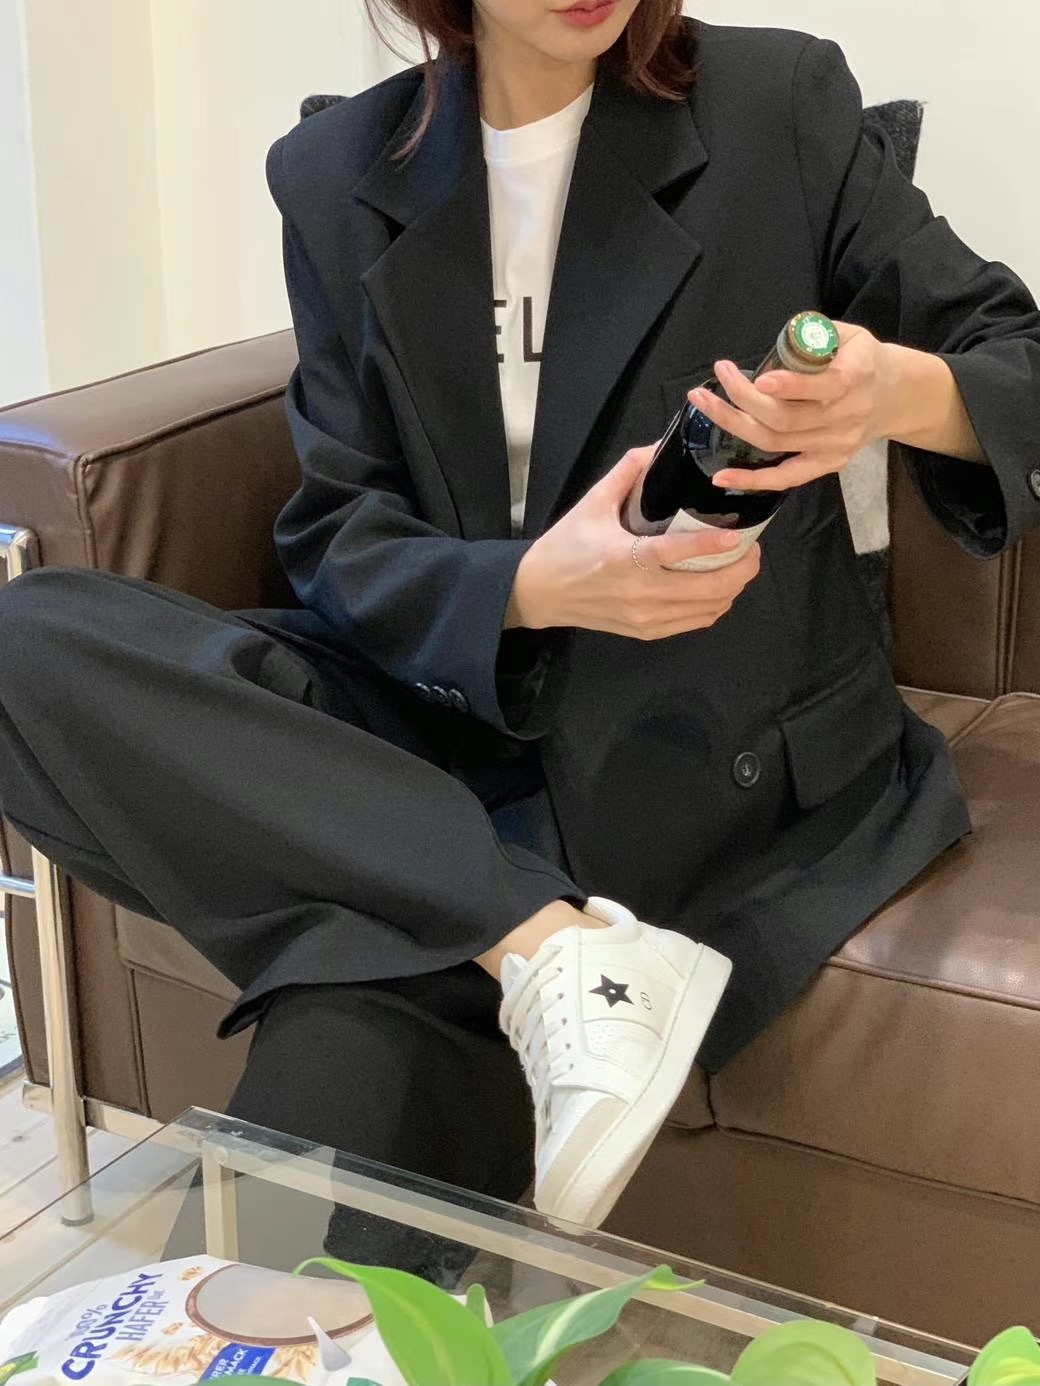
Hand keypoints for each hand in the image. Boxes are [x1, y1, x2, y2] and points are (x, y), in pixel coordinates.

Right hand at [507, 446, 760, 640]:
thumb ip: (627, 472)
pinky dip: (714, 607)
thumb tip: (658, 447)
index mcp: (623, 557)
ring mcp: (645, 616)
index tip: (737, 535)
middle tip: (752, 550)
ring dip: (732, 589)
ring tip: (741, 567)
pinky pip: (694, 623)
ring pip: (706, 610)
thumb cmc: (565, 546)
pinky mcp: (646, 631)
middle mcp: (639, 592)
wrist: (540, 592)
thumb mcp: (592, 503)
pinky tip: (719, 590)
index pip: (674, 554)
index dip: (710, 546)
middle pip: (705, 589)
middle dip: (740, 571)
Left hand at [693, 322, 900, 491]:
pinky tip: (721, 478)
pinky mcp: (827, 464)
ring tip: (704, 402)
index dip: (790, 386)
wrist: (894, 396)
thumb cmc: (861, 360)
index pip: (825, 387)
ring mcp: (835, 445)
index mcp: (856, 378)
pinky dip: (753, 480)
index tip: (758, 378)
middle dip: (743, 400)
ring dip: (734, 424)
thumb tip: (783, 340)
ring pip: (777, 442)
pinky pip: (787, 478)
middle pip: (787, 418)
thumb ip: (816, 334)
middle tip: (715, 377)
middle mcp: (846, 416)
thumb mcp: (848, 334)